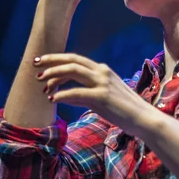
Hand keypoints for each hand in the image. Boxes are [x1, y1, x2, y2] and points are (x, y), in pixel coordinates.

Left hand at [33, 53, 155, 135]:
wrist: (143, 119)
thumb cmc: (123, 111)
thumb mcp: (102, 99)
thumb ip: (84, 95)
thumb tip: (65, 97)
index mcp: (102, 70)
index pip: (75, 59)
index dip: (57, 59)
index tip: (42, 63)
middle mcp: (102, 72)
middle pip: (72, 60)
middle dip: (51, 62)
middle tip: (35, 66)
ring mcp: (102, 83)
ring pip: (73, 71)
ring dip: (54, 75)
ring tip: (42, 84)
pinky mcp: (102, 96)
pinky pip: (77, 92)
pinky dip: (62, 94)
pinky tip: (53, 99)